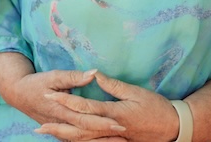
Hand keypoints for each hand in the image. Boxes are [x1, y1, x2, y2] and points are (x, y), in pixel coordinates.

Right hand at [7, 69, 125, 136]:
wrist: (19, 94)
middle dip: (105, 136)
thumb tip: (93, 73)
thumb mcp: (54, 76)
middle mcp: (61, 123)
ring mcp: (60, 129)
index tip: (118, 123)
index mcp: (61, 110)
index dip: (102, 122)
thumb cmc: (37, 83)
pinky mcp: (60, 132)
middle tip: (124, 136)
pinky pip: (76, 141)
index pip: (85, 119)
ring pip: (81, 140)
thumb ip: (74, 77)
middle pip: (86, 133)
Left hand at [38, 71, 178, 141]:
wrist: (172, 128)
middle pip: (78, 129)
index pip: (85, 106)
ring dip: (63, 136)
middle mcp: (109, 128)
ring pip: (83, 140)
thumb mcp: (135, 92)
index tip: (51, 95)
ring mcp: (111, 138)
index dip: (66, 100)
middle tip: (38, 125)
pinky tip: (67, 139)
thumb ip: (113, 85)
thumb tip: (94, 74)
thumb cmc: (155, 107)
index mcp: (113, 113)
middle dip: (58, 126)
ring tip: (47, 133)